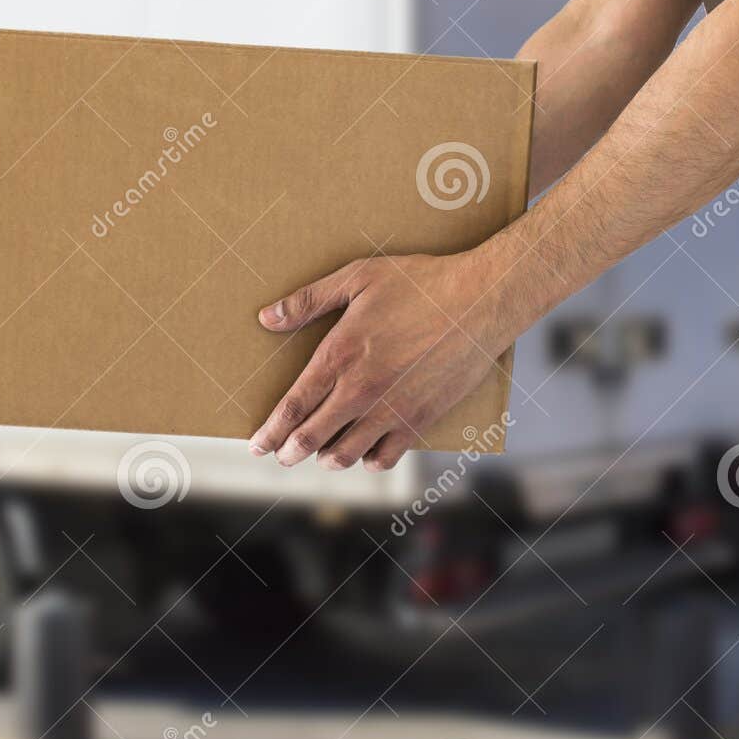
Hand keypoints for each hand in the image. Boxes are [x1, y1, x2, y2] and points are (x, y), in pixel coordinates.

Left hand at [248, 249, 516, 470]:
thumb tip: (267, 318)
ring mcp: (391, 409)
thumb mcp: (358, 278)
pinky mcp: (420, 419)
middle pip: (312, 437)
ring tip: (322, 457)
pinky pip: (386, 456)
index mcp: (339, 356)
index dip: (271, 431)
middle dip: (291, 451)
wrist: (480, 300)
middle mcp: (361, 391)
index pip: (293, 406)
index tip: (257, 444)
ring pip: (346, 453)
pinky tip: (366, 454)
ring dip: (328, 459)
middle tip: (282, 456)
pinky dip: (370, 460)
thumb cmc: (421, 283)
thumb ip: (309, 300)